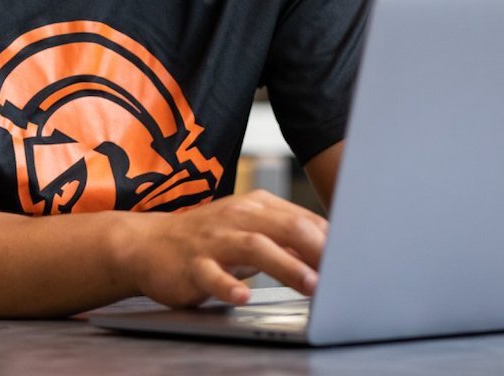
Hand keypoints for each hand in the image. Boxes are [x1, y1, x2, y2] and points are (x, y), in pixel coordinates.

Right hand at [117, 189, 327, 307]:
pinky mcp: (191, 265)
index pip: (302, 219)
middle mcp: (237, 217)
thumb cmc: (209, 239)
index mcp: (256, 206)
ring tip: (311, 285)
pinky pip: (212, 276)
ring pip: (254, 248)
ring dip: (286, 266)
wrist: (147, 244)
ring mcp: (214, 241)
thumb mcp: (249, 229)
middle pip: (284, 227)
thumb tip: (332, 245)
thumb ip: (286, 235)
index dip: (331, 240)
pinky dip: (229, 287)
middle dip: (316, 248)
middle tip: (342, 271)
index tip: (356, 259)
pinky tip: (244, 298)